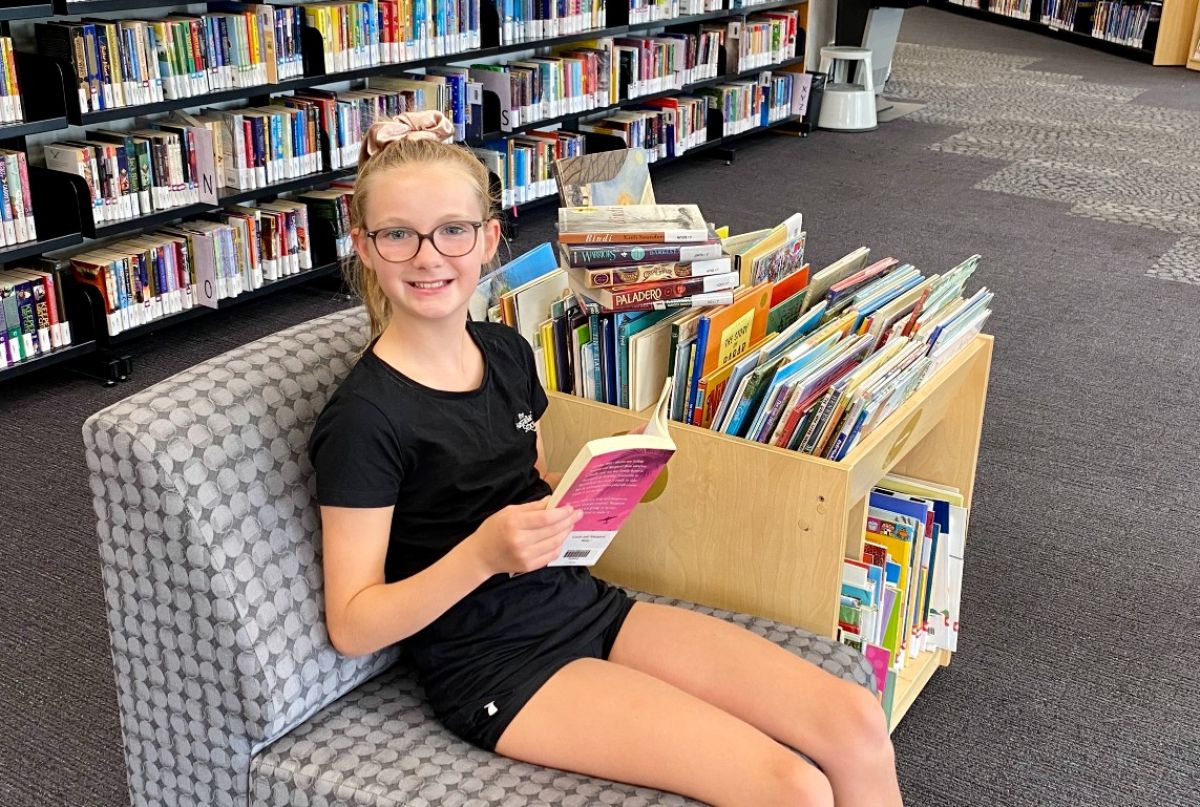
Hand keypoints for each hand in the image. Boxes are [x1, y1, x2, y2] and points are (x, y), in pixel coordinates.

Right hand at [466, 497, 581, 575]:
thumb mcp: (508, 511)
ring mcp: (525, 555)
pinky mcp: (528, 566)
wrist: (481, 556)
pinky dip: (559, 545)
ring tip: (570, 524)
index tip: (570, 507)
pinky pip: (551, 555)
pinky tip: (560, 537)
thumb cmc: (493, 530)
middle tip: (577, 514)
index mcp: (514, 523)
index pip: (545, 518)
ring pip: (555, 543)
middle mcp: (520, 541)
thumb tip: (552, 501)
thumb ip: (532, 507)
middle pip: (553, 530)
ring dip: (565, 532)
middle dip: (568, 521)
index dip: (561, 513)